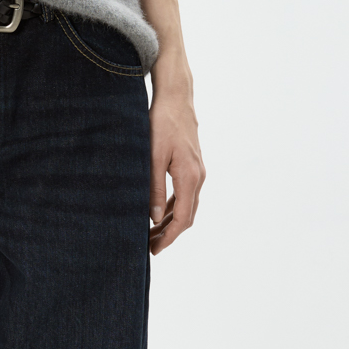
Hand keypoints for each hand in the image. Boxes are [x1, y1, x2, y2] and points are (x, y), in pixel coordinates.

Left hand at [149, 90, 203, 255]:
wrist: (176, 98)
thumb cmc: (162, 123)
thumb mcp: (152, 156)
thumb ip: (153, 188)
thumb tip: (153, 218)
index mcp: (190, 178)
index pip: (182, 218)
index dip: (169, 237)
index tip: (155, 250)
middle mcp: (198, 177)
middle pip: (187, 216)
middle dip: (169, 234)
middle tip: (150, 246)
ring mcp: (198, 171)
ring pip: (187, 205)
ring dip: (171, 221)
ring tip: (152, 233)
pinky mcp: (193, 165)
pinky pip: (185, 193)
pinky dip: (173, 206)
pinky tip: (159, 211)